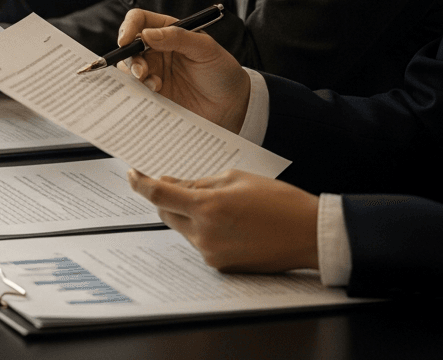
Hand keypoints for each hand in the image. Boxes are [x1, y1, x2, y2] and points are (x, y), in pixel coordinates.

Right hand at [117, 8, 249, 133]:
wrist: (231, 106)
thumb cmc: (223, 72)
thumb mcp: (205, 49)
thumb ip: (178, 37)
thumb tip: (146, 34)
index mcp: (169, 32)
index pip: (140, 21)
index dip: (129, 27)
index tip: (126, 40)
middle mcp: (157, 50)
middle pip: (129, 45)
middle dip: (129, 55)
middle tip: (141, 69)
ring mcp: (154, 71)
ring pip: (128, 66)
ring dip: (133, 72)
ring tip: (151, 81)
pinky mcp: (153, 92)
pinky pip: (135, 88)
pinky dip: (139, 89)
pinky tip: (157, 91)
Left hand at [128, 169, 319, 272]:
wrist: (310, 235)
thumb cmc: (279, 203)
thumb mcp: (237, 179)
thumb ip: (201, 182)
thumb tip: (174, 183)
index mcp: (208, 207)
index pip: (159, 194)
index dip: (140, 184)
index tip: (132, 175)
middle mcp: (204, 234)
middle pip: (167, 213)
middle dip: (168, 198)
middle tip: (178, 185)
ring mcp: (211, 253)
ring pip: (183, 228)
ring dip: (189, 214)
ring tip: (220, 205)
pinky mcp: (221, 265)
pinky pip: (200, 243)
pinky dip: (204, 230)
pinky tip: (228, 223)